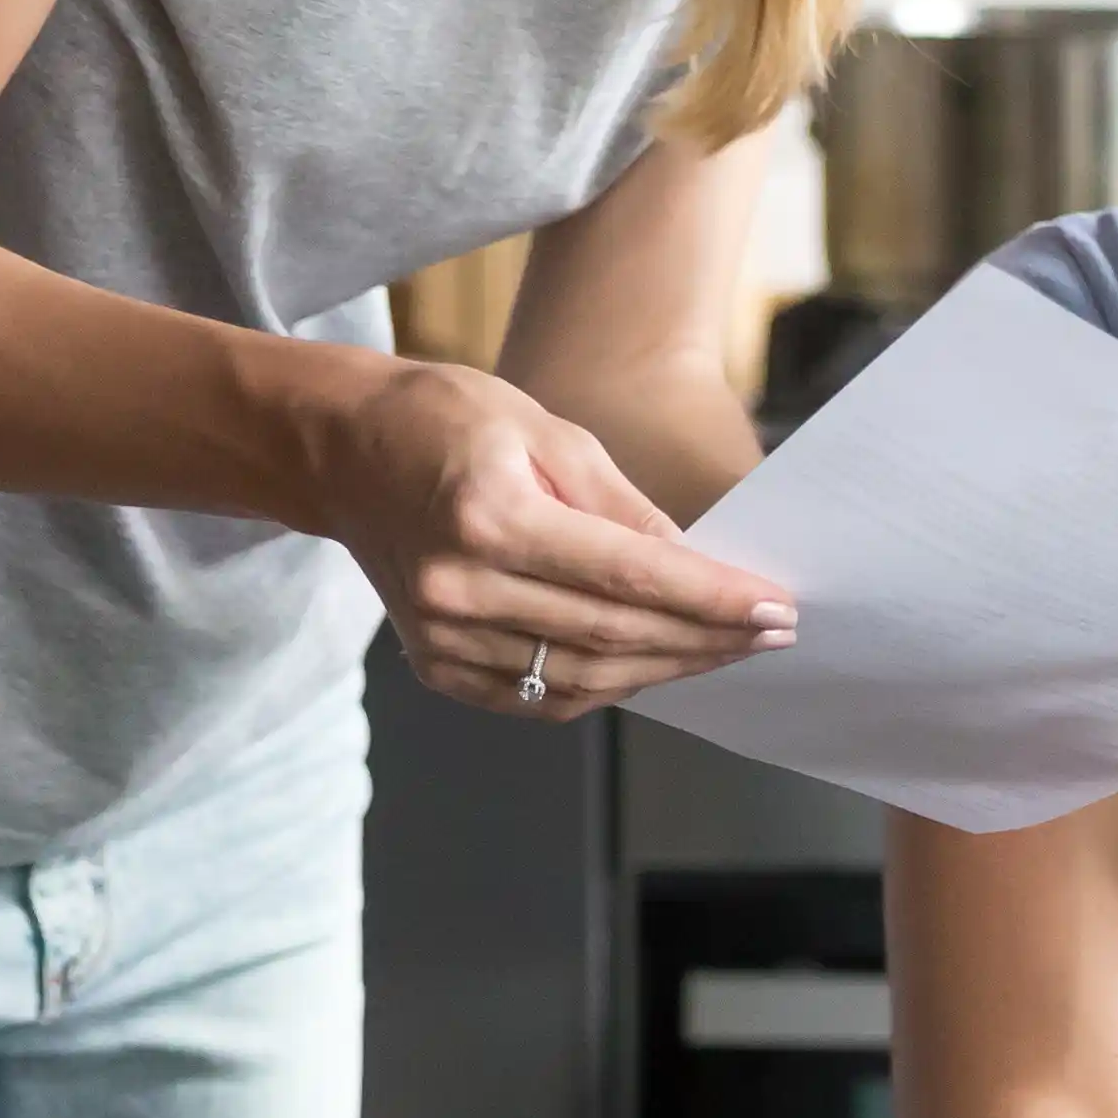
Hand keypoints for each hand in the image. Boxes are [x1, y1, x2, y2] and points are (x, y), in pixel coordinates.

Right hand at [311, 360, 792, 722]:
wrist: (342, 450)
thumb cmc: (444, 421)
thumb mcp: (546, 430)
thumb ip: (622, 506)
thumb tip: (694, 563)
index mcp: (490, 517)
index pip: (628, 577)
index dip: (711, 599)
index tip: (775, 607)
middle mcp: (459, 588)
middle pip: (612, 634)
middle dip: (706, 638)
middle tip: (769, 631)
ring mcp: (441, 636)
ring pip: (582, 677)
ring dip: (666, 668)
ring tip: (725, 649)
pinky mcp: (435, 664)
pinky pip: (539, 697)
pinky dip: (605, 686)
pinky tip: (653, 664)